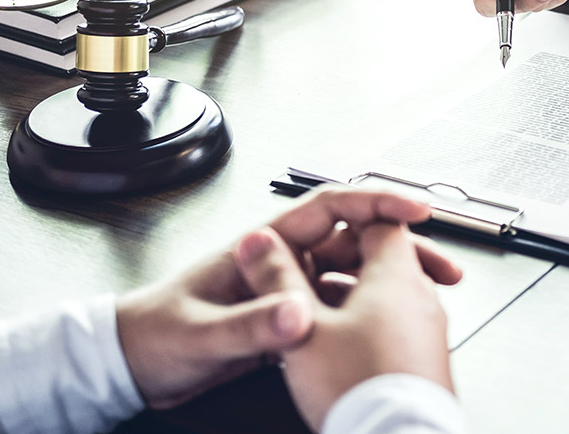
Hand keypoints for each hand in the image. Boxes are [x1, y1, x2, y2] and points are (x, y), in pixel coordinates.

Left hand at [116, 187, 460, 409]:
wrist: (128, 366)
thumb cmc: (152, 336)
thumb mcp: (201, 335)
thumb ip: (249, 327)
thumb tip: (297, 314)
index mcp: (262, 247)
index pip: (331, 208)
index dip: (378, 202)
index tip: (415, 209)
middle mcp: (281, 263)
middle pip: (356, 244)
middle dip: (402, 250)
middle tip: (440, 268)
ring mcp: (286, 291)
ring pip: (353, 279)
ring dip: (392, 286)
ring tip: (429, 299)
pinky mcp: (286, 322)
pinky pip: (340, 312)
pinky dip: (369, 316)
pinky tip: (389, 328)